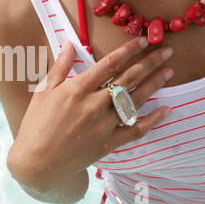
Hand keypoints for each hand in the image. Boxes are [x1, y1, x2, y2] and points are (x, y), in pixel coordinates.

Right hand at [7, 37, 173, 193]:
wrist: (36, 162)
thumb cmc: (36, 124)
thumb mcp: (43, 92)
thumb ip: (60, 67)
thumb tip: (69, 44)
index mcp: (77, 89)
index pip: (110, 64)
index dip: (129, 50)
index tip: (144, 41)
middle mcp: (94, 105)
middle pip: (128, 78)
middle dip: (149, 62)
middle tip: (166, 51)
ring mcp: (103, 125)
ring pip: (135, 100)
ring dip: (154, 84)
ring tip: (168, 72)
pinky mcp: (108, 144)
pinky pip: (136, 130)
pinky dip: (153, 120)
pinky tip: (165, 110)